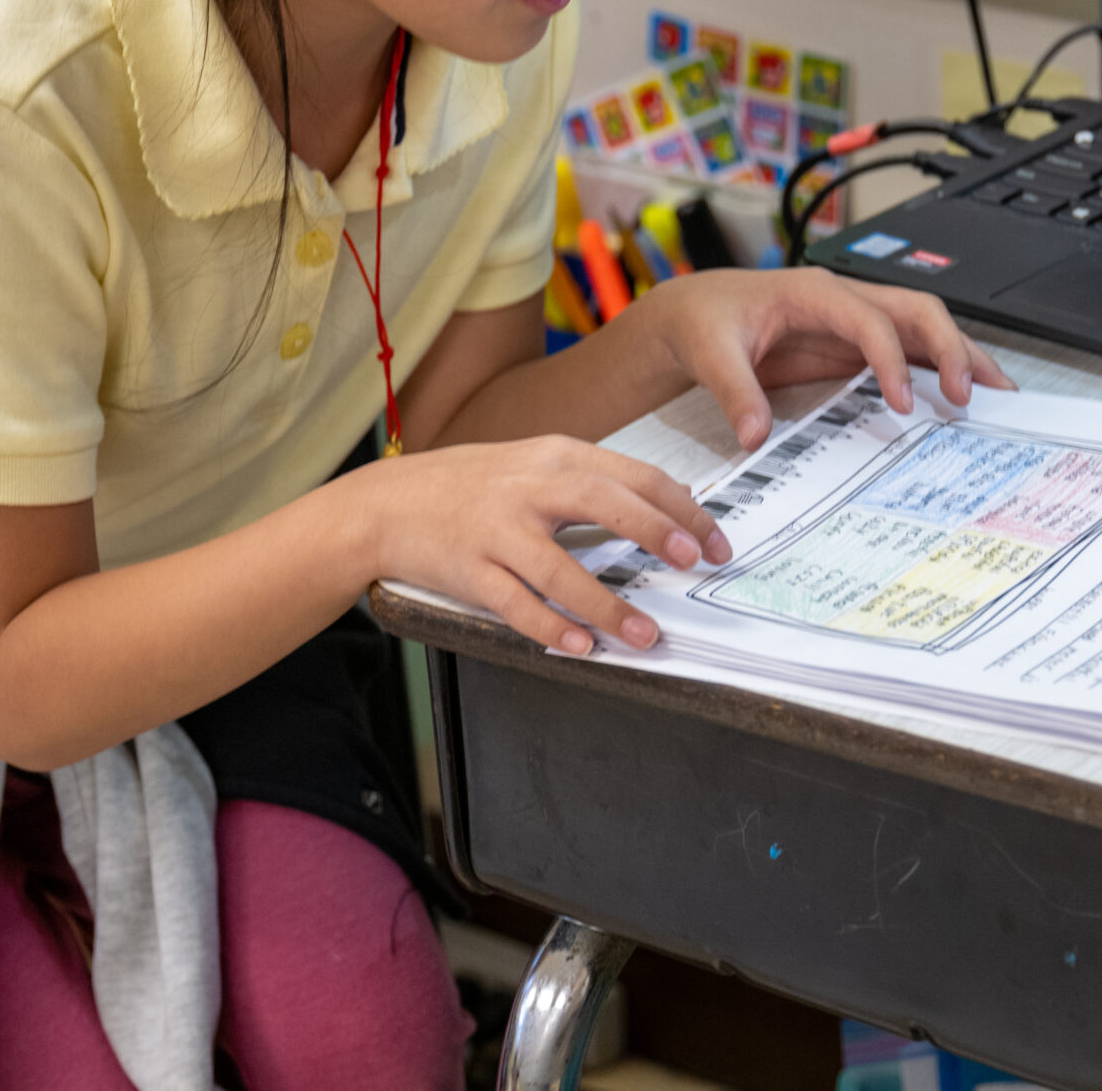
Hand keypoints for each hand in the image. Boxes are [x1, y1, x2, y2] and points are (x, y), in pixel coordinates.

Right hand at [337, 437, 730, 654]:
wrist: (387, 503)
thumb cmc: (472, 486)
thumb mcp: (533, 464)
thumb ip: (592, 481)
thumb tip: (665, 505)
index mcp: (554, 457)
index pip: (632, 476)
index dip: (680, 508)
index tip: (715, 539)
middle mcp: (528, 487)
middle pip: (604, 503)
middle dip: (658, 532)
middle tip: (697, 562)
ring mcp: (496, 529)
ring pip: (560, 568)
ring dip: (608, 604)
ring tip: (645, 634)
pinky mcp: (468, 569)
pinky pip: (515, 604)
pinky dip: (550, 627)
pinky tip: (581, 645)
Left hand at [626, 269, 1013, 448]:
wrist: (694, 315)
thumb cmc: (705, 321)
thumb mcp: (710, 353)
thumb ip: (735, 391)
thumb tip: (754, 435)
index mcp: (814, 292)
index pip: (871, 320)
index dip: (891, 360)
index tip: (902, 401)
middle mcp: (845, 300)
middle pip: (918, 311)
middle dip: (950, 348)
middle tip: (967, 395)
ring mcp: (856, 322)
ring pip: (926, 329)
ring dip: (962, 357)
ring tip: (999, 394)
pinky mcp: (856, 347)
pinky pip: (911, 352)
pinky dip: (942, 370)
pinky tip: (966, 395)